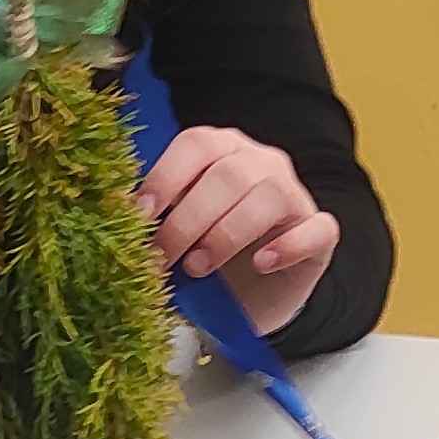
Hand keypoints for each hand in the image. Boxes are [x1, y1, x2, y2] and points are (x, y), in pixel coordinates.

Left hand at [137, 126, 337, 335]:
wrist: (252, 294)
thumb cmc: (207, 256)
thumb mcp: (176, 233)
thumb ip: (157, 220)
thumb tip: (118, 223)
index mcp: (220, 151)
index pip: (196, 144)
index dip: (166, 176)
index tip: (141, 216)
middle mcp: (260, 163)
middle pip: (228, 174)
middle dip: (188, 219)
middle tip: (162, 258)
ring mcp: (294, 194)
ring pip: (268, 196)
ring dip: (227, 233)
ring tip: (198, 267)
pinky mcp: (320, 233)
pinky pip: (317, 228)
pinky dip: (289, 246)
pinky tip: (262, 264)